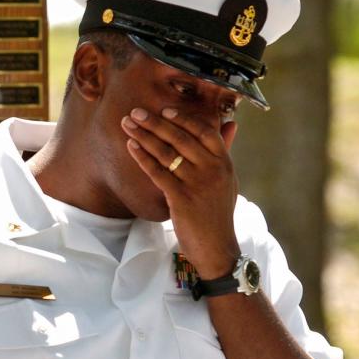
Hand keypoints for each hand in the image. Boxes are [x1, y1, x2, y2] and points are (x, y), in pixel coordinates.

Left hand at [121, 107, 239, 276]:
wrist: (216, 248)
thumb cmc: (216, 213)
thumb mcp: (226, 180)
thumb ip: (223, 152)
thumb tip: (230, 124)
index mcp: (225, 163)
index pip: (205, 132)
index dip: (184, 119)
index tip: (164, 110)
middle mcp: (213, 170)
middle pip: (181, 138)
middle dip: (155, 123)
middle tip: (136, 111)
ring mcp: (198, 184)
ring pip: (166, 153)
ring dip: (144, 135)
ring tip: (127, 124)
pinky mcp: (182, 198)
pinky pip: (158, 172)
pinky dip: (142, 157)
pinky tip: (130, 146)